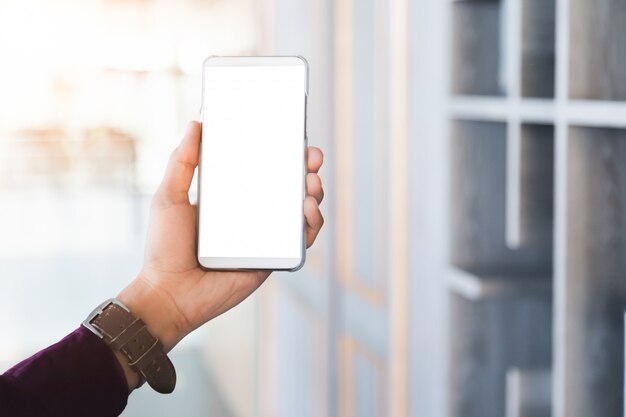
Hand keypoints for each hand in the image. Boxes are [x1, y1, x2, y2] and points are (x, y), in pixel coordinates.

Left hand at [115, 122, 323, 387]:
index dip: (283, 153)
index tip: (294, 136)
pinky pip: (300, 240)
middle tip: (312, 158)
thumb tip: (196, 124)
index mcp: (232, 197)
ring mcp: (265, 237)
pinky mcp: (273, 258)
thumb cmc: (165, 248)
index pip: (264, 169)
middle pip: (289, 186)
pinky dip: (312, 224)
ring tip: (311, 183)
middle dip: (307, 169)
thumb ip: (182, 162)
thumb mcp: (170, 197)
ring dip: (314, 193)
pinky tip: (308, 210)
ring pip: (301, 210)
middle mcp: (253, 214)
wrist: (169, 294)